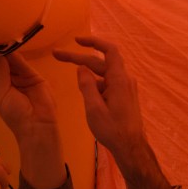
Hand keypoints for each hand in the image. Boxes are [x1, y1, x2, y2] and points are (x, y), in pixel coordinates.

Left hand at [0, 53, 57, 144]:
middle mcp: (7, 80)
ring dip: (5, 52)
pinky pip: (23, 64)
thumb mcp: (0, 93)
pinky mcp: (32, 75)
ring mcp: (20, 77)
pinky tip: (10, 48)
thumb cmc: (14, 113)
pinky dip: (16, 56)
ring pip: (11, 61)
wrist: (36, 125)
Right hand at [52, 36, 144, 163]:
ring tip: (70, 77)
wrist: (130, 147)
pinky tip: (85, 94)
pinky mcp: (124, 97)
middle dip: (79, 58)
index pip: (109, 50)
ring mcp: (125, 88)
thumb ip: (86, 86)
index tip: (76, 40)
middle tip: (57, 56)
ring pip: (103, 75)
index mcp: (119, 79)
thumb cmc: (112, 129)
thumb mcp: (94, 108)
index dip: (93, 42)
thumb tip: (80, 68)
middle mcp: (124, 80)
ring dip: (87, 74)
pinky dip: (95, 84)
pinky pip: (107, 84)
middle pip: (101, 63)